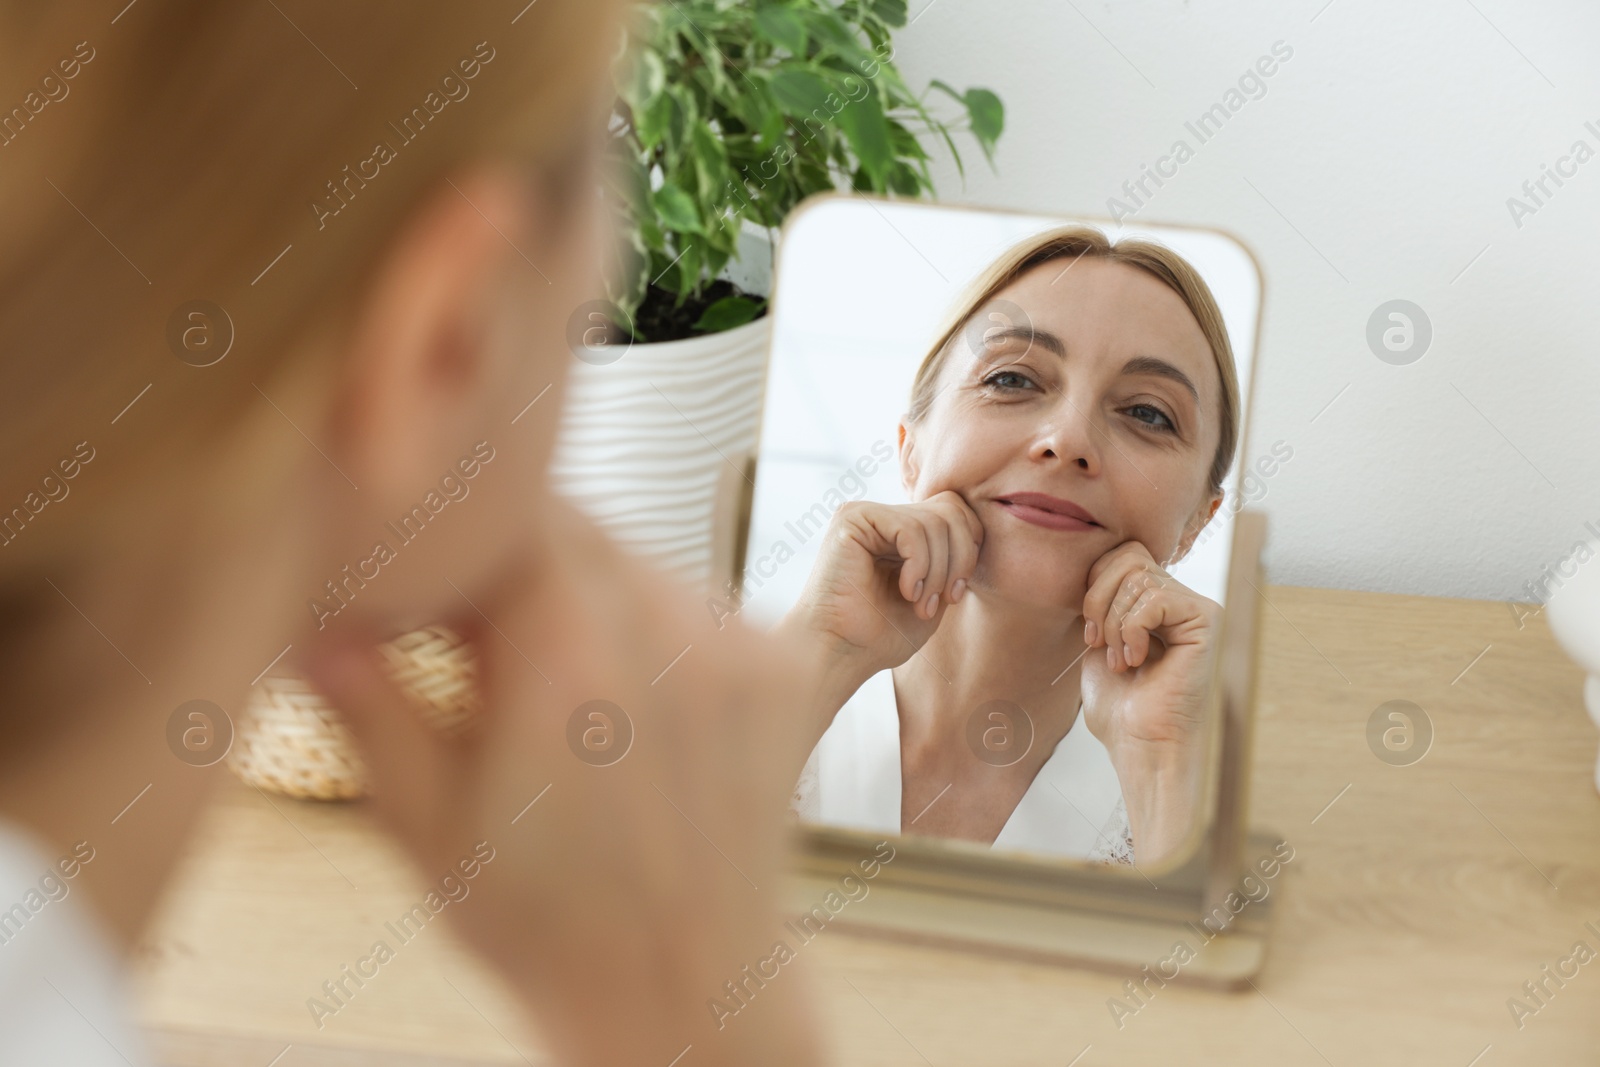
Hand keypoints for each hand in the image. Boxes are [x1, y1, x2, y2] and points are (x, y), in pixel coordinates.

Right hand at [303, 497, 821, 1066]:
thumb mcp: (429, 826)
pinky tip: (626, 703)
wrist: (685, 986)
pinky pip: (697, 600)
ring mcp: (731, 644)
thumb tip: (309, 624)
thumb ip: (370, 710)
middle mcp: (663, 630)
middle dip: (514, 559)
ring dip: (584, 590)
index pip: (507, 512)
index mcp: (566, 656)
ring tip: (557, 687)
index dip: (456, 534)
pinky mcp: (775, 667)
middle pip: (572, 525)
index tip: (424, 580)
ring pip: (635, 558)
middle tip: (477, 637)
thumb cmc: (544, 923)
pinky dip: (652, 625)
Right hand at [775, 492, 983, 729]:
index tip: (954, 595)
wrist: (840, 653)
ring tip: (921, 604)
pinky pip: (911, 528)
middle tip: (945, 598)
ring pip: (935, 520)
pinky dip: (919, 564)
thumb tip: (978, 530)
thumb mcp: (935, 592)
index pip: (956, 512)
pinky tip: (906, 591)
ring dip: (938, 571)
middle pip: (951, 508)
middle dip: (960, 557)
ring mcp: (867, 514)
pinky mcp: (853, 518)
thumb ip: (953, 558)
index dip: (969, 550)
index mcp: (902, 532)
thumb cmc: (882, 635)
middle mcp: (884, 517)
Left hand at [1078, 540, 1219, 862]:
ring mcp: (1196, 607)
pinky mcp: (1206, 621)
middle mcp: (1180, 599)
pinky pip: (1155, 598)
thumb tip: (1096, 561)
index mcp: (1155, 602)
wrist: (1140, 745)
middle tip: (1100, 644)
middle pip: (1128, 556)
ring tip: (1122, 661)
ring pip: (1138, 578)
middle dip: (1099, 600)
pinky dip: (1132, 629)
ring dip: (1114, 624)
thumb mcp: (1098, 640)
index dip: (1095, 586)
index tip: (1089, 634)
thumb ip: (1102, 597)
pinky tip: (1137, 660)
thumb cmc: (1121, 705)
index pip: (1121, 554)